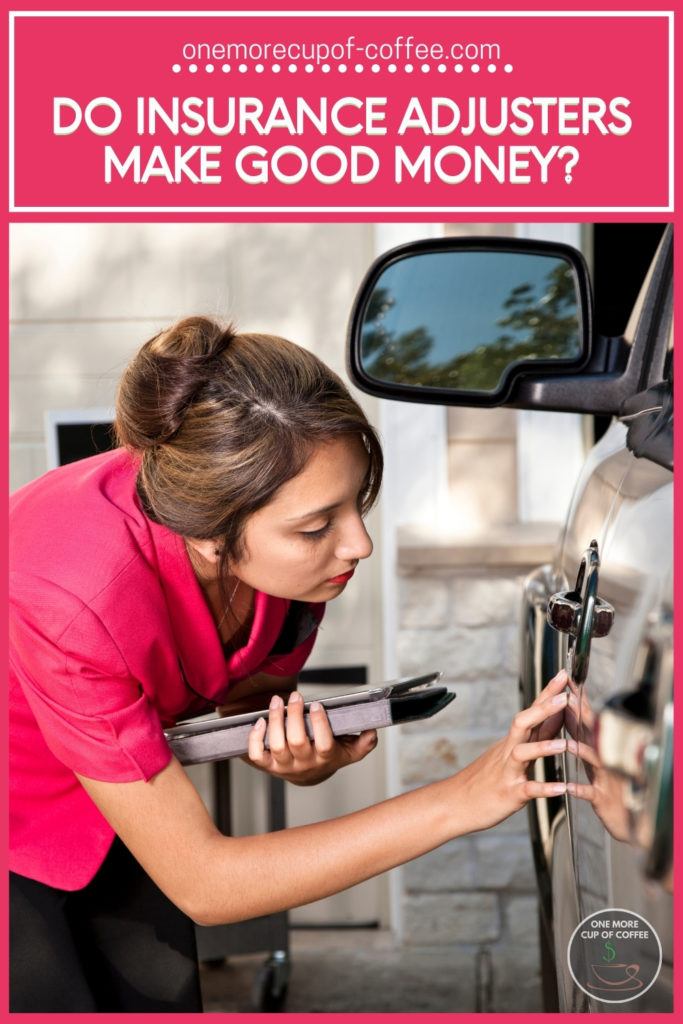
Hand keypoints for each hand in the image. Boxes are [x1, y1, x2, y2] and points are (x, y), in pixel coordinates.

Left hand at [245, 691, 377, 785]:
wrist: (309, 775)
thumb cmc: (328, 756)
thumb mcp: (349, 751)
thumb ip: (364, 743)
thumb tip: (372, 731)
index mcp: (325, 758)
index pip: (324, 744)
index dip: (320, 724)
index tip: (318, 705)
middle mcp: (304, 764)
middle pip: (297, 742)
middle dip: (295, 716)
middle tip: (296, 696)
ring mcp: (284, 766)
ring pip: (276, 745)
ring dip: (275, 721)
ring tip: (277, 701)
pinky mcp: (267, 766)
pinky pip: (256, 755)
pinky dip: (254, 738)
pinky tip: (260, 721)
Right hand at [453, 669, 590, 832]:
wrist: (455, 803)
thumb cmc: (486, 779)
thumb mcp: (508, 754)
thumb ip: (532, 737)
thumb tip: (554, 718)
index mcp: (512, 741)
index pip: (531, 711)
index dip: (547, 693)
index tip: (563, 674)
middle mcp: (509, 752)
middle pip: (523, 723)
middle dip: (544, 709)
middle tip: (565, 696)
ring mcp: (508, 772)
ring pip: (523, 754)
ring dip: (543, 748)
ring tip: (565, 745)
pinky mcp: (509, 794)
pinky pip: (528, 790)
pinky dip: (545, 789)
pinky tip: (562, 789)